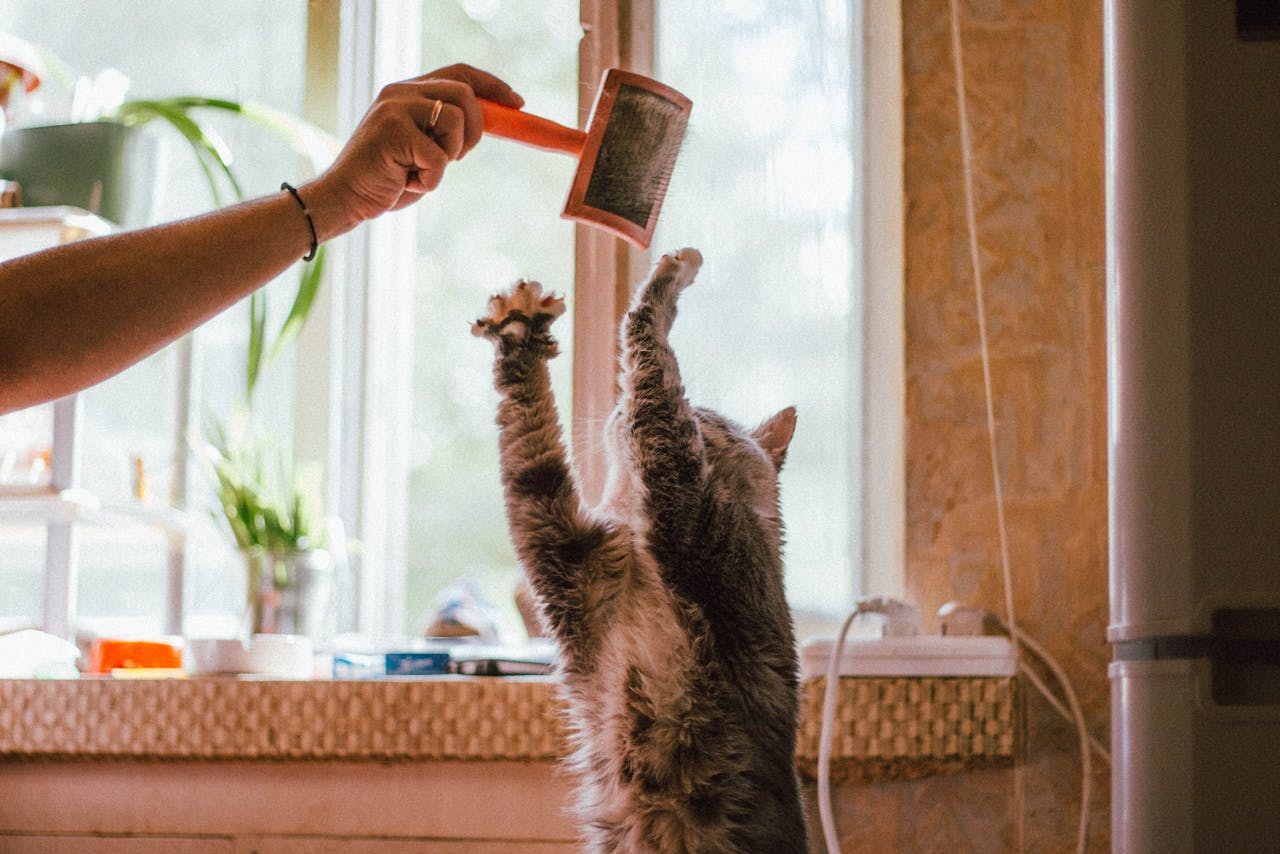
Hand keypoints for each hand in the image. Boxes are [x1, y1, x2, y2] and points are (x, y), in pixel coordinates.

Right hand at [302, 64, 523, 238]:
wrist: (346, 198)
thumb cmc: (389, 178)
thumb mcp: (426, 148)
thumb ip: (448, 130)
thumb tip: (493, 118)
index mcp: (410, 91)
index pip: (460, 73)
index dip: (493, 86)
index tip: (517, 103)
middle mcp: (401, 91)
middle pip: (465, 92)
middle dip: (476, 128)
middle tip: (460, 156)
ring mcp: (395, 108)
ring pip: (456, 121)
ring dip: (450, 157)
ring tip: (422, 171)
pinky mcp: (392, 130)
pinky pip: (439, 158)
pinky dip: (431, 181)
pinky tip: (407, 182)